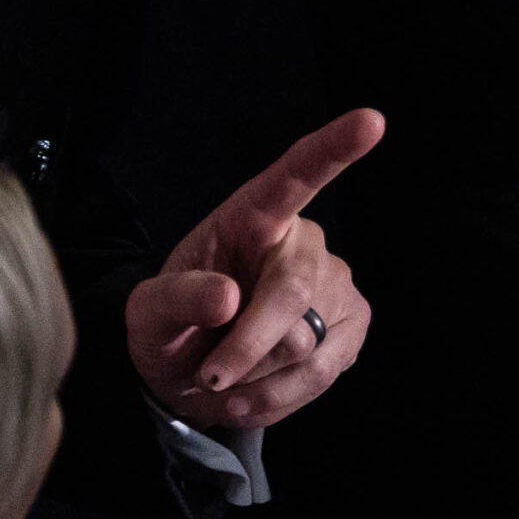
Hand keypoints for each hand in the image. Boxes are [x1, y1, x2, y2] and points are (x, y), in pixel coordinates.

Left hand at [126, 109, 383, 429]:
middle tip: (210, 375)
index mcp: (254, 215)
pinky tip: (253, 393)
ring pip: (307, 344)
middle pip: (292, 290)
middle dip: (248, 345)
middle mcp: (304, 242)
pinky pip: (323, 374)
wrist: (194, 377)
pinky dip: (280, 397)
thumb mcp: (147, 314)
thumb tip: (226, 297)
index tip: (371, 121)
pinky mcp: (352, 328)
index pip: (296, 174)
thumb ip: (175, 299)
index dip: (334, 148)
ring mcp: (335, 285)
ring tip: (226, 381)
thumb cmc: (173, 328)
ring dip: (257, 377)